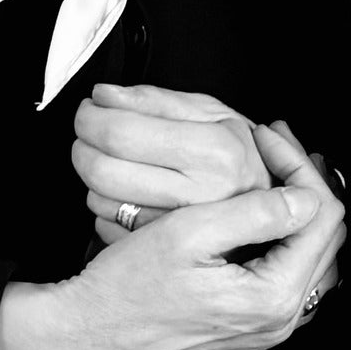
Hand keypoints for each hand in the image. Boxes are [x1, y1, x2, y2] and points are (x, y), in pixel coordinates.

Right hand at [0, 166, 345, 349]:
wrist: (90, 329)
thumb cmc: (129, 284)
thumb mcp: (190, 233)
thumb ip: (256, 213)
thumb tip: (306, 196)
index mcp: (271, 298)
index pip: (320, 218)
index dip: (299, 166)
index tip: (269, 136)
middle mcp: (278, 322)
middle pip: (323, 237)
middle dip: (303, 181)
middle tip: (275, 141)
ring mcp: (265, 328)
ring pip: (309, 254)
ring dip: (294, 206)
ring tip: (271, 165)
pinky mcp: (248, 326)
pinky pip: (288, 274)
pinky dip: (281, 234)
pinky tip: (258, 205)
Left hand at [72, 83, 270, 225]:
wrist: (268, 204)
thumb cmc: (237, 153)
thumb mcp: (211, 112)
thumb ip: (156, 100)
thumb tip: (105, 95)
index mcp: (215, 152)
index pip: (123, 132)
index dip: (92, 117)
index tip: (89, 109)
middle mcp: (199, 195)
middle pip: (103, 169)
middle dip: (82, 145)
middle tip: (88, 131)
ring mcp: (181, 231)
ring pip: (99, 200)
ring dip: (91, 175)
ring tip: (110, 159)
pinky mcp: (164, 253)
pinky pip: (106, 226)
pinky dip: (103, 204)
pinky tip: (122, 190)